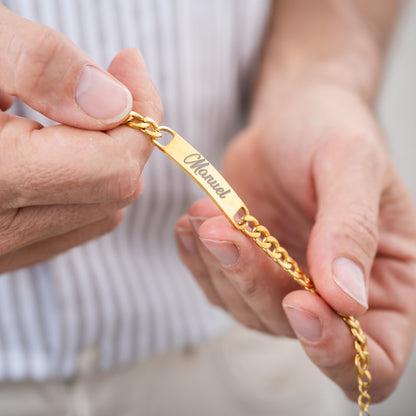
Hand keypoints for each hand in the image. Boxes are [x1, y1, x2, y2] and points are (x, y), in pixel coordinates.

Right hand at [0, 6, 161, 270]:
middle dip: (126, 132)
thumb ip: (42, 68)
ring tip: (76, 111)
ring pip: (100, 211)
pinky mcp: (2, 254)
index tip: (129, 65)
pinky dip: (84, 183)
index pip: (112, 169)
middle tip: (110, 80)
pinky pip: (72, 223)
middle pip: (114, 192)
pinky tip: (58, 146)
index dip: (139, 115)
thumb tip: (116, 103)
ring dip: (106, 157)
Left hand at [175, 79, 415, 401]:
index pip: (379, 354)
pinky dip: (197, 258)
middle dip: (254, 283)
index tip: (300, 304)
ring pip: (246, 307)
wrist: (294, 115)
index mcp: (385, 279)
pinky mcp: (246, 264)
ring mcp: (284, 281)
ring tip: (204, 216)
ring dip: (218, 265)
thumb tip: (346, 299)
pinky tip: (190, 225)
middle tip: (225, 231)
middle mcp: (333, 292)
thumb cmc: (333, 131)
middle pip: (294, 329)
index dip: (340, 352)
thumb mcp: (352, 165)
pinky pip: (216, 282)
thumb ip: (352, 230)